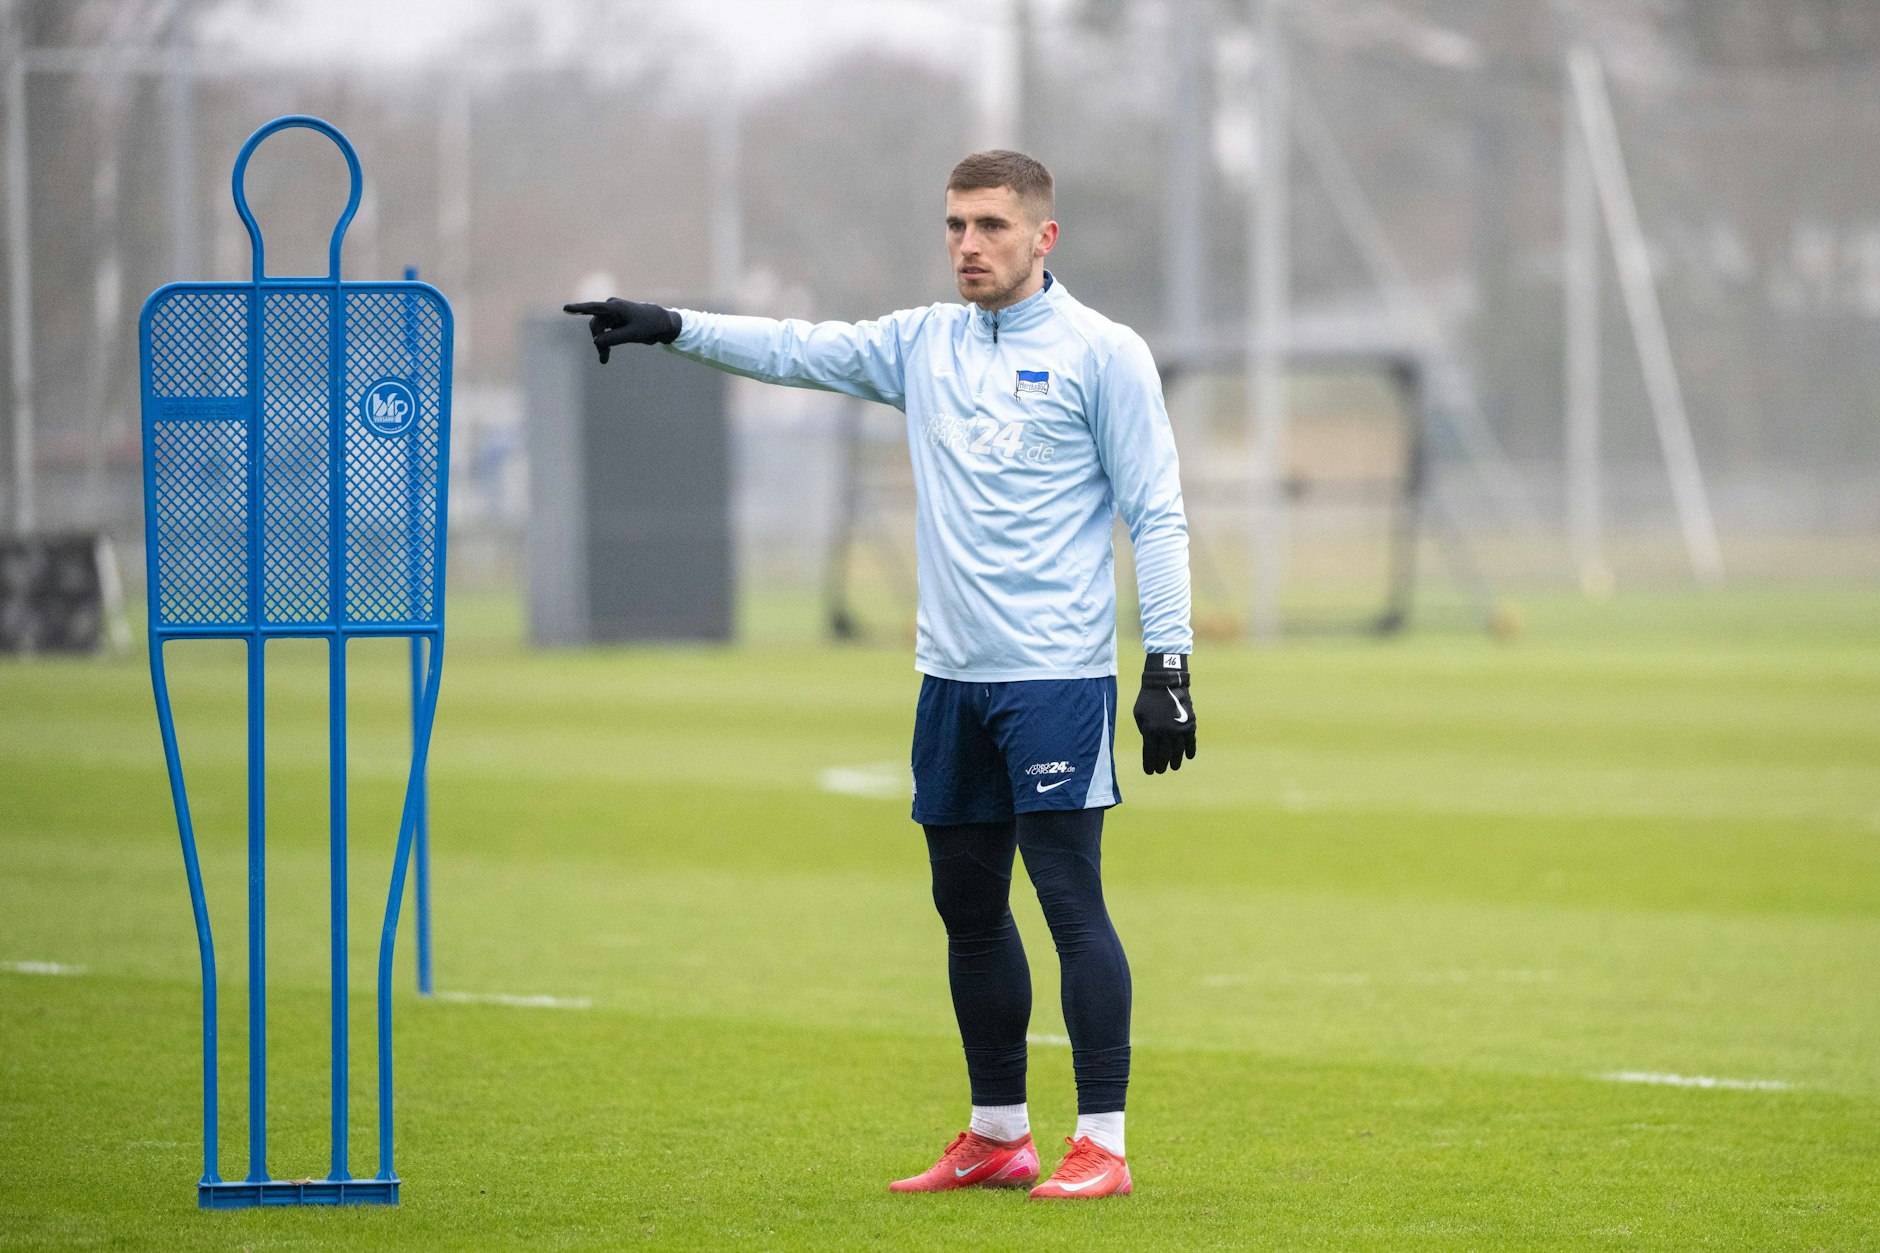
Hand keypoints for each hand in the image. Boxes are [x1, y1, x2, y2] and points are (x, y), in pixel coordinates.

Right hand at [561, 297, 683, 362]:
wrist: (661, 323)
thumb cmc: (649, 325)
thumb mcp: (632, 335)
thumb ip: (613, 338)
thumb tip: (595, 341)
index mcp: (615, 307)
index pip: (593, 308)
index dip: (578, 309)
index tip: (566, 308)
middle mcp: (610, 307)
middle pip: (596, 326)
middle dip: (598, 341)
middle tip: (603, 359)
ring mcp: (611, 313)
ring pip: (598, 330)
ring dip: (601, 344)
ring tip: (604, 359)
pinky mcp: (613, 320)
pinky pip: (604, 332)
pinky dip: (605, 342)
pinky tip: (605, 354)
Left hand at [1132, 653, 1195, 774]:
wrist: (1165, 682)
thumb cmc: (1148, 699)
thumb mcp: (1139, 715)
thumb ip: (1144, 731)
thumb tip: (1151, 746)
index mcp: (1150, 730)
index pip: (1150, 753)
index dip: (1149, 764)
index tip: (1149, 772)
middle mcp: (1165, 732)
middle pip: (1164, 754)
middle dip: (1162, 765)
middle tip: (1161, 771)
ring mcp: (1178, 728)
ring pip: (1178, 750)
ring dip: (1176, 760)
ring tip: (1174, 767)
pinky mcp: (1189, 723)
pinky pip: (1191, 741)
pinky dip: (1190, 750)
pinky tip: (1188, 757)